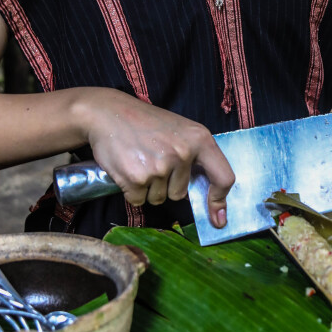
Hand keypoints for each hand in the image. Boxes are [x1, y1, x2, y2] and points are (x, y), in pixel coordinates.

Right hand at [85, 90, 234, 227]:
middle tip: (152, 160)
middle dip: (165, 184)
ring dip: (147, 187)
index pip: (223, 178)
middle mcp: (183, 153)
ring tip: (139, 160)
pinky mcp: (137, 178)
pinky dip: (131, 190)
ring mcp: (160, 166)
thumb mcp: (180, 130)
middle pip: (180, 194)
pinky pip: (139, 200)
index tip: (218, 218)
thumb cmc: (145, 123)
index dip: (219, 201)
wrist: (108, 113)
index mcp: (200, 139)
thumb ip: (196, 157)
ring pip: (159, 198)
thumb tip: (208, 198)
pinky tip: (127, 168)